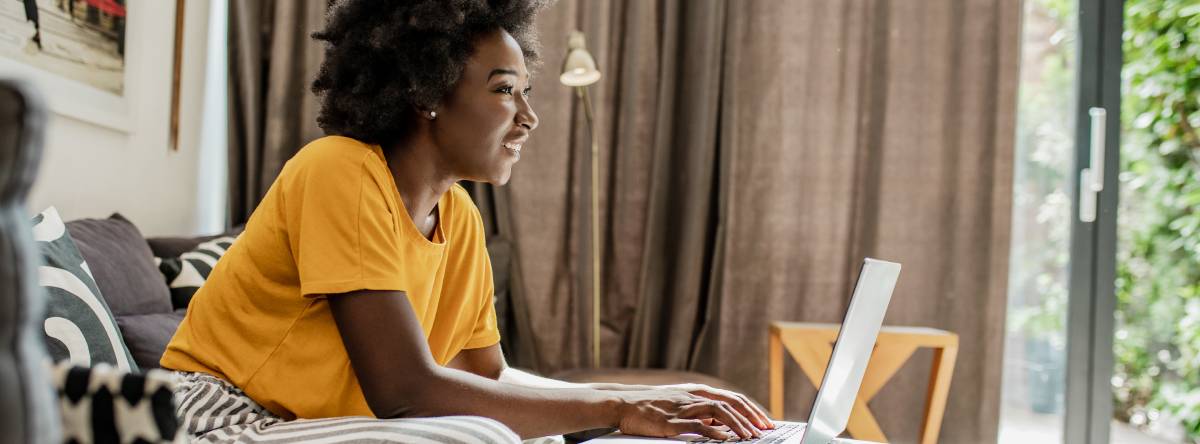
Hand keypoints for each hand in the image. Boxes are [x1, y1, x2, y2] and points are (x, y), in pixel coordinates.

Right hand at [614, 389, 762, 439]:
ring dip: (737, 424)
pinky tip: (726, 439)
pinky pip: (698, 425)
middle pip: (730, 403)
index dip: (750, 409)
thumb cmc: (650, 407)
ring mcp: (683, 408)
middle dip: (751, 416)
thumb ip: (700, 411)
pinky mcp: (672, 422)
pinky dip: (714, 432)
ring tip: (750, 436)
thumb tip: (722, 424)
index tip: (764, 420)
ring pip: (719, 412)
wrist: (622, 403)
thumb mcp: (679, 405)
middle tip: (765, 428)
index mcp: (696, 392)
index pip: (732, 398)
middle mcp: (693, 396)